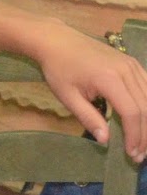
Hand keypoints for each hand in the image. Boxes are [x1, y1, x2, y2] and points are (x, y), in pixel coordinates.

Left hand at [34, 23, 146, 161]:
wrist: (57, 41)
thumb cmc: (59, 69)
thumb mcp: (68, 96)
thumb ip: (89, 118)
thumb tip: (106, 140)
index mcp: (109, 79)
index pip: (132, 112)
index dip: (135, 135)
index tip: (132, 153)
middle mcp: (127, 70)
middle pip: (146, 107)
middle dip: (146, 134)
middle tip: (140, 154)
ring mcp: (132, 65)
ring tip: (143, 142)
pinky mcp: (133, 63)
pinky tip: (145, 122)